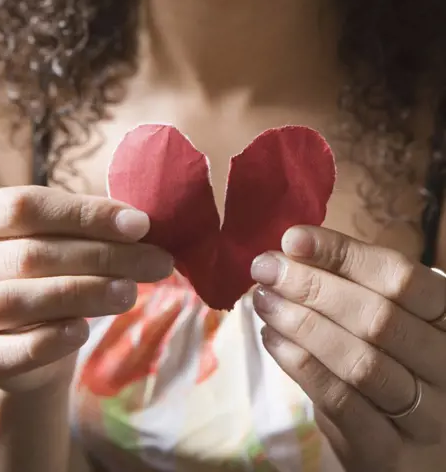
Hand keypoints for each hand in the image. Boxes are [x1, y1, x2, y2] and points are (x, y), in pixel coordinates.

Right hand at [0, 186, 172, 392]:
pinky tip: (82, 331)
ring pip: (16, 300)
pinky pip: (4, 351)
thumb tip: (140, 224)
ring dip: (82, 295)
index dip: (85, 214)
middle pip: (32, 255)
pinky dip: (46, 340)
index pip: (26, 206)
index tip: (140, 225)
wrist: (32, 340)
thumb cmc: (57, 273)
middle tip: (158, 263)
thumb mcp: (72, 241)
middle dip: (103, 257)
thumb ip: (94, 228)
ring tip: (130, 293)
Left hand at [251, 227, 445, 471]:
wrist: (400, 446)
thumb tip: (291, 248)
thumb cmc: (388, 363)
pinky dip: (302, 366)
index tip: (292, 240)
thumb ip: (349, 283)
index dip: (344, 254)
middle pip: (378, 318)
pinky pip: (342, 402)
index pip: (401, 276)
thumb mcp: (382, 318)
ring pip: (361, 362)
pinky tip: (272, 339)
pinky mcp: (390, 453)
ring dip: (302, 325)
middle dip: (312, 287)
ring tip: (264, 301)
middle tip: (264, 269)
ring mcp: (427, 415)